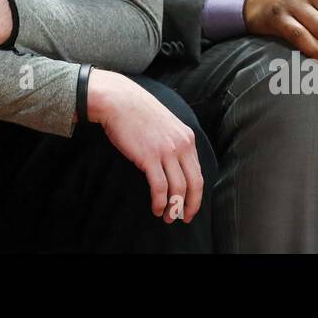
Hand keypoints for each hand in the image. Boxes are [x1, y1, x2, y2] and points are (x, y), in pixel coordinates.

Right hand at [87, 70, 203, 223]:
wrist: (118, 100)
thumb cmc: (137, 111)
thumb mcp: (166, 123)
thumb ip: (174, 141)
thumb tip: (175, 162)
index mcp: (187, 137)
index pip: (199, 172)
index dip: (196, 193)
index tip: (190, 205)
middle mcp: (181, 145)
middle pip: (195, 183)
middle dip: (191, 205)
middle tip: (184, 218)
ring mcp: (166, 151)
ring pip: (178, 188)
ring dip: (174, 207)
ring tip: (167, 217)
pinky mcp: (149, 157)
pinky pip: (160, 187)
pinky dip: (160, 202)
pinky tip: (156, 208)